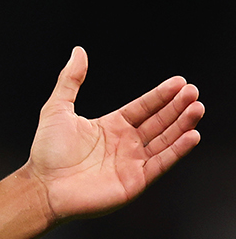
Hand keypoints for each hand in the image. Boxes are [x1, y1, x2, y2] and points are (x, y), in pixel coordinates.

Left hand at [27, 47, 203, 221]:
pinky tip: (192, 135)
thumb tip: (78, 52)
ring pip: (165, 140)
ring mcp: (132, 163)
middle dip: (177, 107)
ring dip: (182, 124)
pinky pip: (161, 163)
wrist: (41, 187)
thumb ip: (70, 81)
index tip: (180, 82)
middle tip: (193, 92)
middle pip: (159, 121)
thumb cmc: (46, 152)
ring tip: (197, 108)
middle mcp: (125, 143)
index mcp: (112, 126)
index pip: (144, 107)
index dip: (161, 95)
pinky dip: (178, 150)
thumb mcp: (57, 109)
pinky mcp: (135, 181)